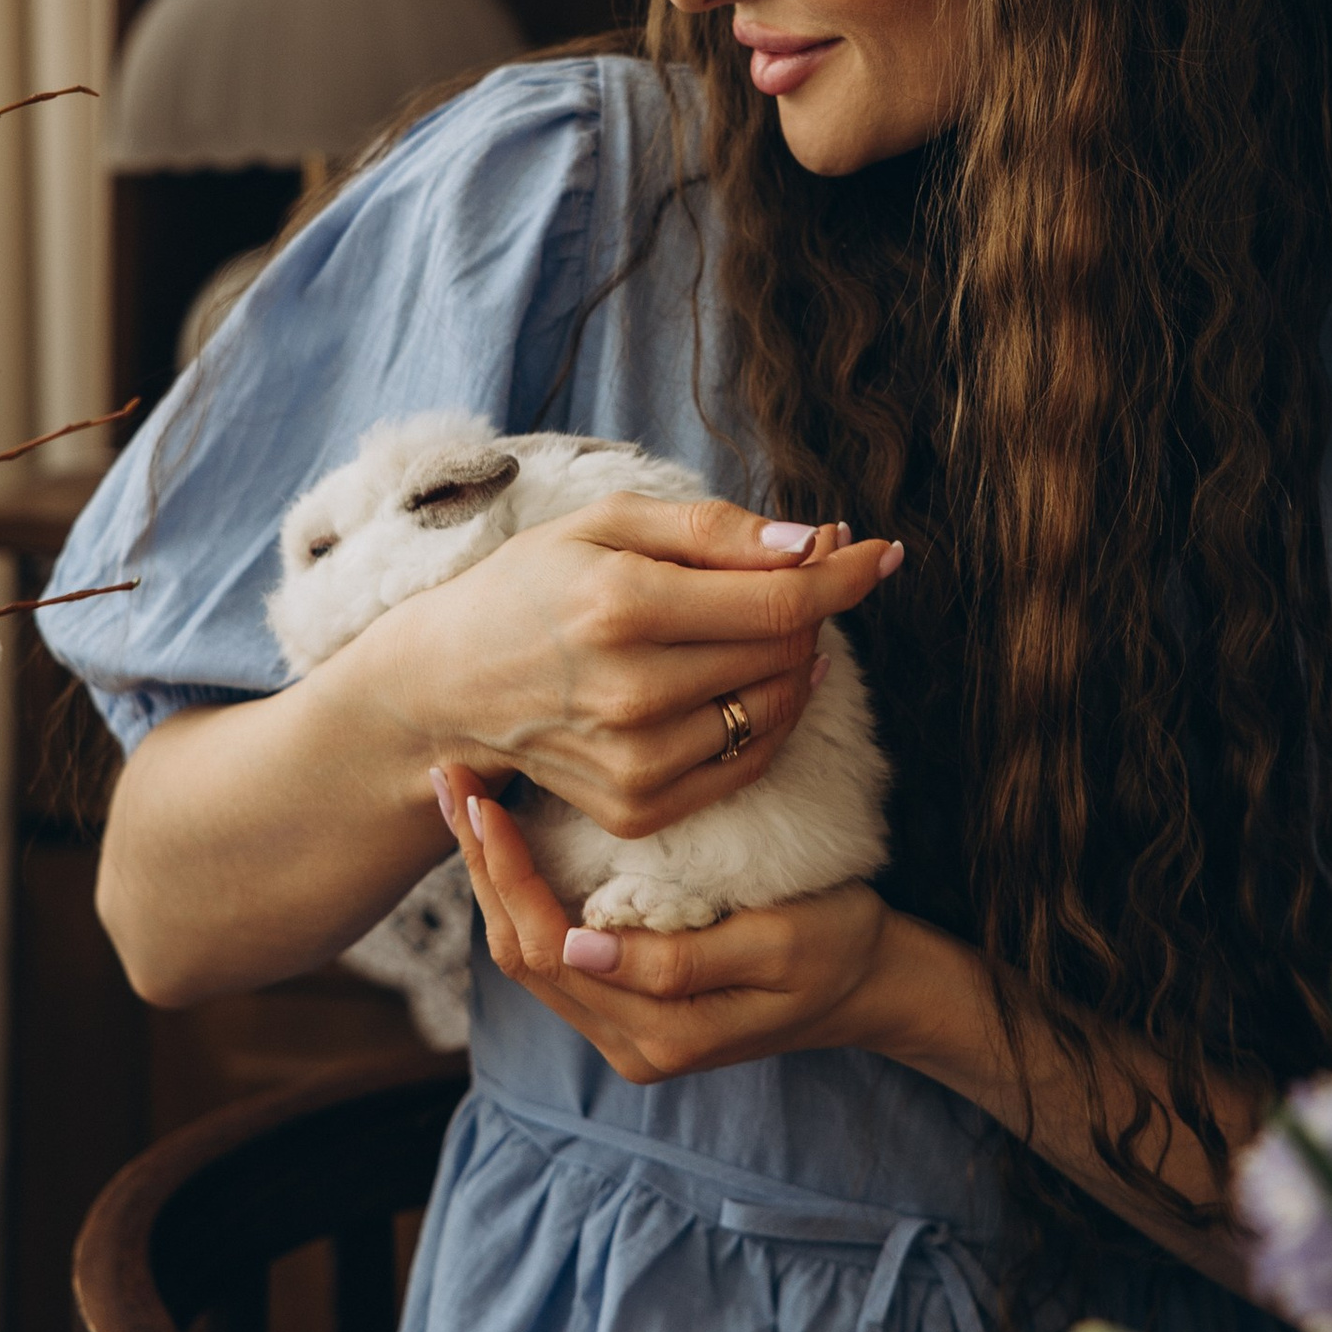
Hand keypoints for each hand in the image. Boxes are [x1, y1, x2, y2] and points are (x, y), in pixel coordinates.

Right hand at [373, 497, 902, 844]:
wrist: (450, 680)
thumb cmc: (532, 584)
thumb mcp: (606, 522)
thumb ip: (713, 528)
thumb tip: (814, 544)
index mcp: (622, 606)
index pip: (779, 602)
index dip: (845, 576)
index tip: (882, 552)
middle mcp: (631, 693)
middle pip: (784, 652)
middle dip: (812, 609)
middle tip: (804, 575)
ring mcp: (634, 762)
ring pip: (774, 710)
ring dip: (790, 664)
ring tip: (757, 627)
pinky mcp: (635, 808)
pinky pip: (746, 764)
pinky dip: (763, 719)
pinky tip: (740, 681)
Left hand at [432, 769, 912, 1081]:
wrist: (876, 986)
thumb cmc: (841, 947)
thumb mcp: (782, 943)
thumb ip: (681, 959)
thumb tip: (578, 945)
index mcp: (658, 1034)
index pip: (547, 948)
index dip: (506, 873)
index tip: (484, 799)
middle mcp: (628, 1045)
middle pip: (518, 953)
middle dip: (480, 866)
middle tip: (452, 779)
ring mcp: (624, 1032)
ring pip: (524, 954)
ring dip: (490, 877)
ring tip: (464, 798)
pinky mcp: (627, 1007)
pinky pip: (553, 954)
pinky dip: (521, 893)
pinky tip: (508, 840)